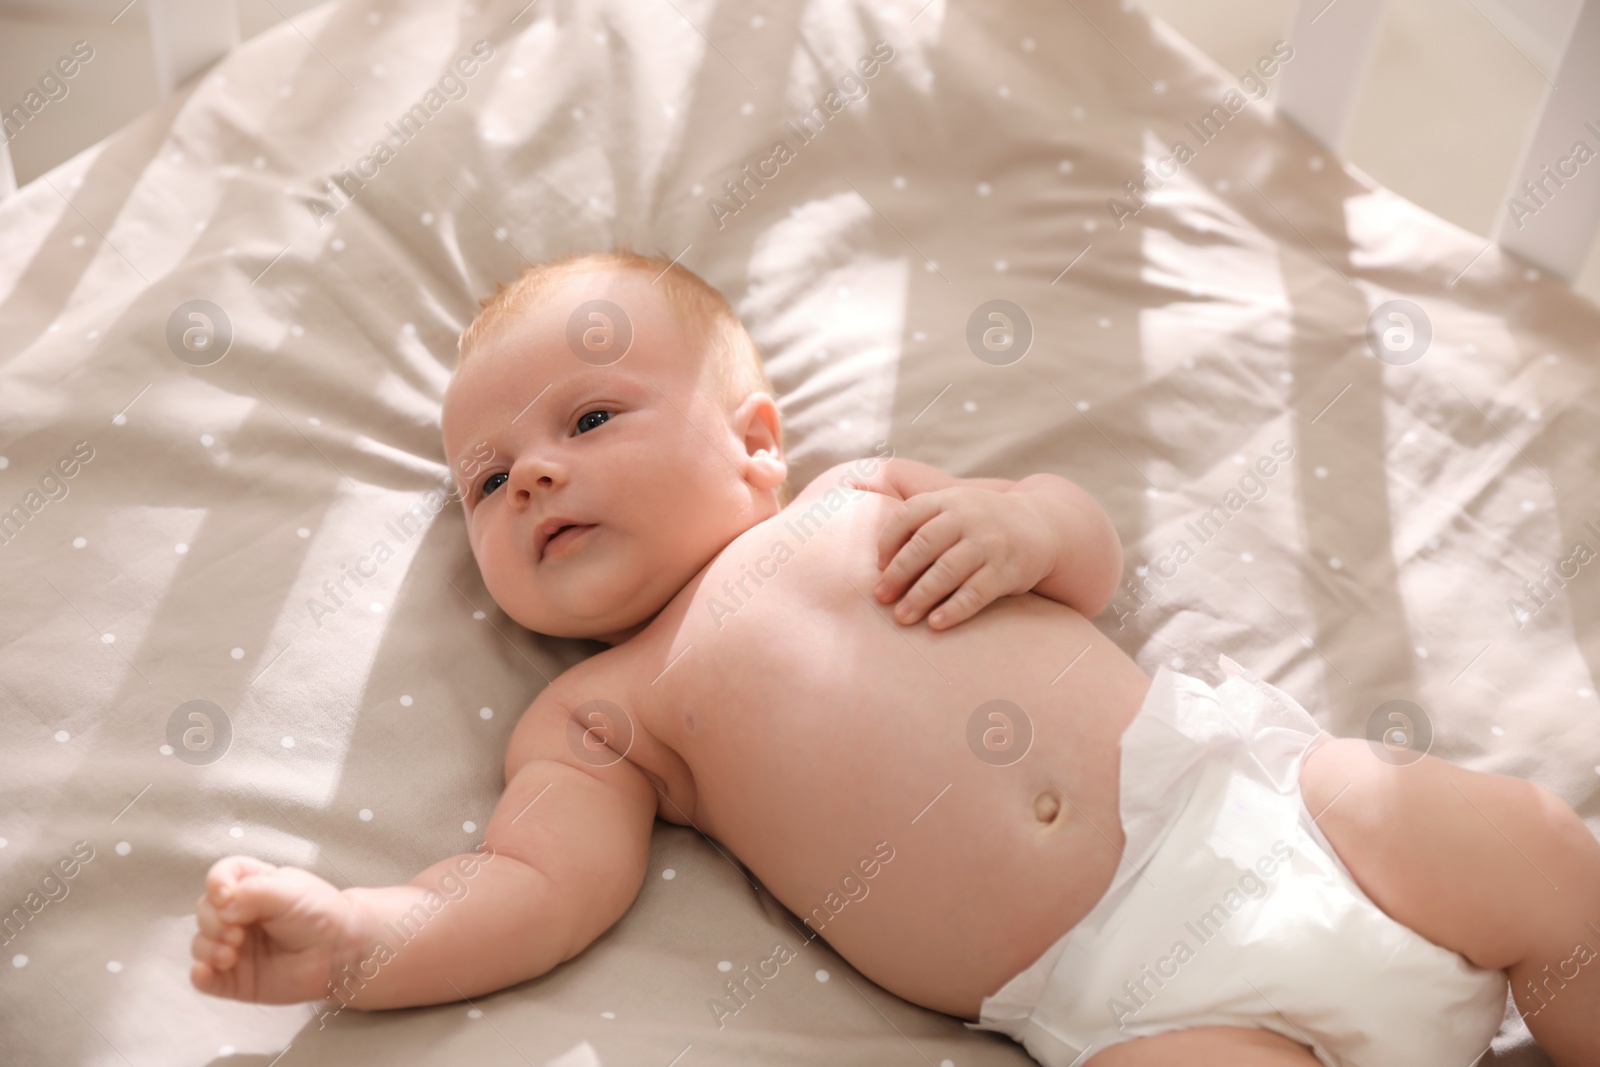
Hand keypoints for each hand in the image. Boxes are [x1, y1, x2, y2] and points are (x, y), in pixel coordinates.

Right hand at [191, 856, 355, 1003]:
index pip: (220, 877)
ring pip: (201, 944)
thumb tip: (222, 906)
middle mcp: (238, 916)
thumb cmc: (320, 914)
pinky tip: (206, 972)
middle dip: (214, 922)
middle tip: (237, 932)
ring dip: (208, 948)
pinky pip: (204, 979)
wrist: (340, 951)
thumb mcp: (289, 891)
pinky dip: (199, 976)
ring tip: (231, 954)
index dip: (216, 883)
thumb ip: (253, 892)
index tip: (225, 896)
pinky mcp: (235, 978)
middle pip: (205, 912)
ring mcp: (234, 947)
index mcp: (251, 887)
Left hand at [870, 486, 1054, 629]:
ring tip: (902, 617)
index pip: (908, 515)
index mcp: (948, 500)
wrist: (1041, 524)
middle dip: (898, 574)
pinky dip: (955, 609)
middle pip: (924, 545)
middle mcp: (968, 517)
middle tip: (882, 597)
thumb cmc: (982, 522)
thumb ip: (921, 521)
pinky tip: (936, 623)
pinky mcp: (1007, 570)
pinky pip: (977, 592)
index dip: (888, 541)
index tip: (880, 567)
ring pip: (947, 570)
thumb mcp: (954, 506)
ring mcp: (989, 543)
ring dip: (921, 596)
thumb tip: (878, 559)